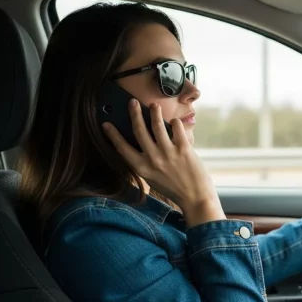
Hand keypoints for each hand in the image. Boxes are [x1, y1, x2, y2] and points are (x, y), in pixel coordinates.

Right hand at [102, 99, 224, 226]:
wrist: (196, 199)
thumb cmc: (174, 189)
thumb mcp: (153, 178)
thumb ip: (146, 162)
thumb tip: (143, 141)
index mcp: (142, 168)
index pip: (122, 148)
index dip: (113, 135)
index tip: (106, 124)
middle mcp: (153, 159)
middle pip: (139, 130)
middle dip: (134, 114)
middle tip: (132, 102)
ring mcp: (168, 153)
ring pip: (157, 125)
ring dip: (154, 112)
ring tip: (154, 105)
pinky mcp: (184, 149)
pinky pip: (177, 129)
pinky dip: (175, 123)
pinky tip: (174, 122)